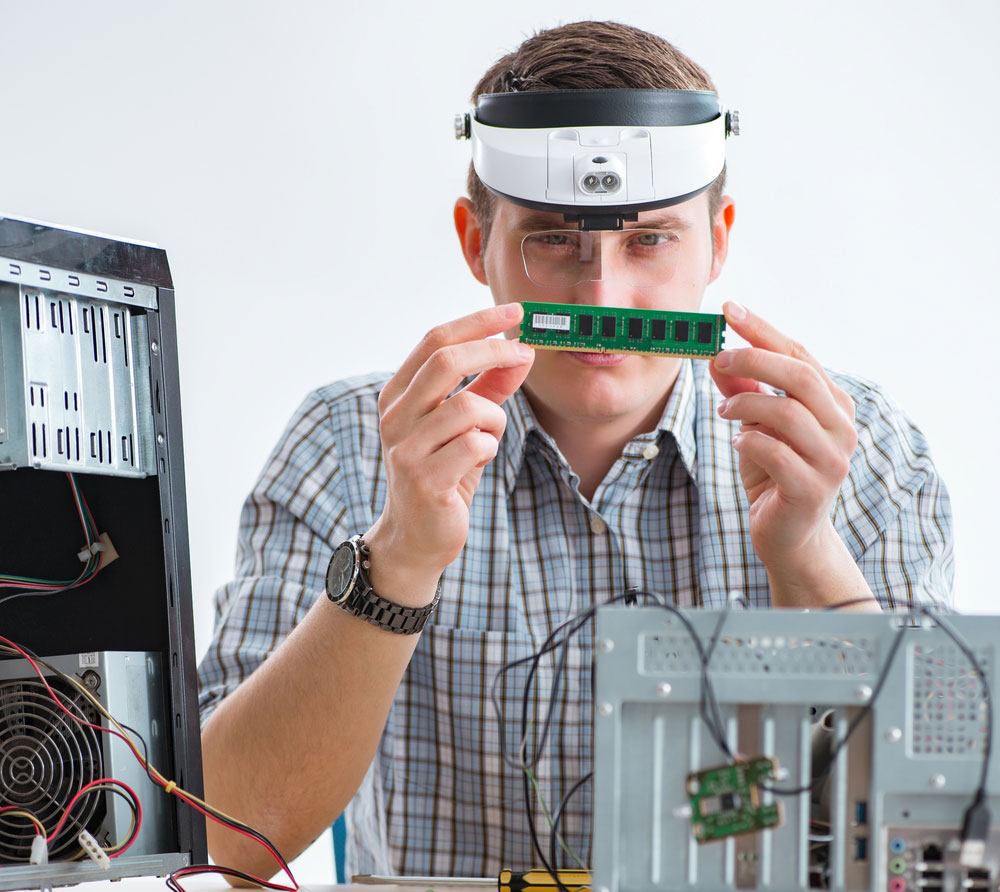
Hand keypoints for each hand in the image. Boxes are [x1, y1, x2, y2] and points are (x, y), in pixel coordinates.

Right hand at [364, 303, 532, 601]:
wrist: (416, 536)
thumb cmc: (443, 473)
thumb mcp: (465, 424)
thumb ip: (489, 386)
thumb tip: (522, 351)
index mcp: (399, 394)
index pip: (435, 340)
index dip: (478, 321)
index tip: (515, 312)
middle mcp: (395, 416)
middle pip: (446, 360)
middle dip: (494, 350)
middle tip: (525, 353)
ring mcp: (405, 448)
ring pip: (468, 406)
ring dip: (494, 418)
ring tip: (489, 437)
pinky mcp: (424, 479)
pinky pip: (475, 444)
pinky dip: (489, 447)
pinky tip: (479, 460)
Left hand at [709, 302, 858, 580]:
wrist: (789, 536)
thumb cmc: (774, 473)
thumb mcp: (754, 426)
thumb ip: (742, 392)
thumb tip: (716, 355)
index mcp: (833, 405)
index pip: (801, 355)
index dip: (764, 331)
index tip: (730, 310)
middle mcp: (841, 428)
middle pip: (802, 377)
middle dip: (755, 359)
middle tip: (717, 357)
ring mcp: (832, 460)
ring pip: (790, 413)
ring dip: (747, 405)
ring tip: (725, 412)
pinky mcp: (812, 489)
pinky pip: (777, 453)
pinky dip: (750, 442)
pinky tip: (739, 443)